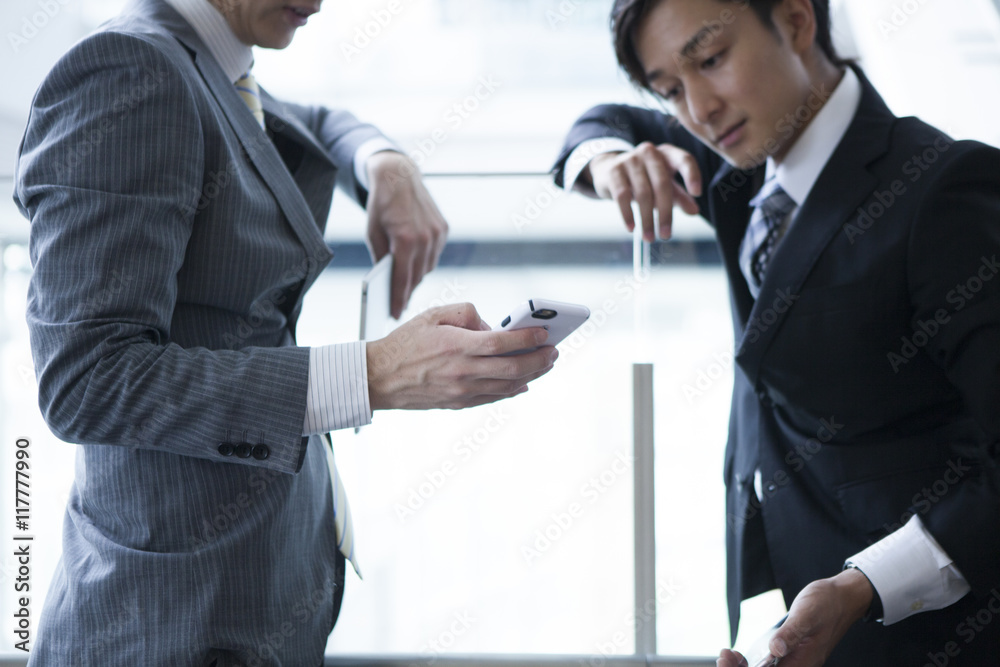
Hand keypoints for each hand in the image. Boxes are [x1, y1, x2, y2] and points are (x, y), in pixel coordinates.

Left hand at [365, 151, 448, 318]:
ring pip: (428, 267)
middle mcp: (425, 238)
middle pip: (417, 276)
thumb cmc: (382, 205)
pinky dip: (425, 261)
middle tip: (399, 304)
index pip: (402, 280)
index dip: (398, 300)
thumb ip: (380, 258)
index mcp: (405, 240)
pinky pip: (434, 254)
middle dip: (407, 291)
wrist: (399, 176)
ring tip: (406, 286)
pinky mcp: (443, 229)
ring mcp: (437, 234)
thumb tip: (386, 282)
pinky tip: (415, 265)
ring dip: (417, 276)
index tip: (395, 314)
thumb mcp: (372, 233)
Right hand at [366, 303, 557, 410]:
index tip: (545, 333)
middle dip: (539, 360)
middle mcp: (462, 371)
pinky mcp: (458, 403)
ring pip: (508, 385)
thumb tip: (493, 327)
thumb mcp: (433, 314)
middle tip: (554, 351)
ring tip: (546, 364)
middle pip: (512, 368)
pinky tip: (524, 382)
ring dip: (532, 375)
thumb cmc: (406, 341)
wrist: (379, 377)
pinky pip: (493, 398)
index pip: (502, 343)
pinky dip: (513, 390)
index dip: (528, 338)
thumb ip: (467, 314)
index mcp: (456, 346)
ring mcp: (462, 391)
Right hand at [586, 142, 702, 241]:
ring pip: (643, 193)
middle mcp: (650, 152)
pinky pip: (623, 196)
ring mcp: (630, 159)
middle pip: (662, 184)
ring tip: (649, 237)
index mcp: (668, 154)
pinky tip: (632, 228)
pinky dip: (628, 214)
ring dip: (647, 220)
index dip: (692, 175)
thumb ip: (680, 197)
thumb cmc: (644, 179)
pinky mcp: (614, 171)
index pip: (684, 159)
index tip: (696, 194)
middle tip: (666, 235)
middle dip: (665, 213)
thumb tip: (694, 211)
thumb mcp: (664, 186)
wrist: (610, 170)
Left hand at [716, 569, 873, 666]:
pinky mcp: (789, 653)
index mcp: (804, 661)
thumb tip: (775, 650)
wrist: (842, 597)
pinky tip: (738, 654)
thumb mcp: (807, 614)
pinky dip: (750, 662)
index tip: (728, 660)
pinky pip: (768, 665)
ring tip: (727, 655)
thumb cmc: (827, 604)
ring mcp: (794, 660)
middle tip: (723, 656)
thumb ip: (791, 633)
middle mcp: (799, 665)